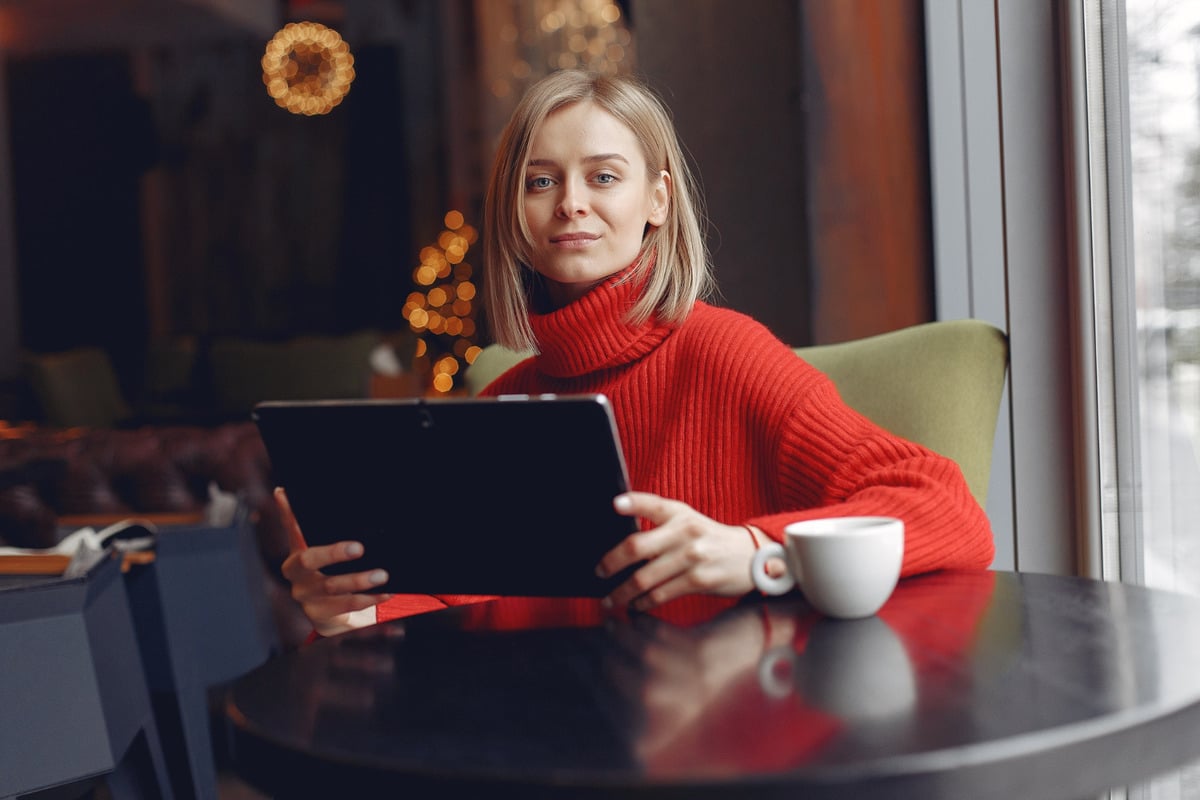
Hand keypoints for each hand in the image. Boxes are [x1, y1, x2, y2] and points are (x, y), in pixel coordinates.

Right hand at [276, 487, 392, 636]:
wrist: (327, 613)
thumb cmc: (326, 570)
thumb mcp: (318, 546)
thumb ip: (304, 524)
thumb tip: (282, 491)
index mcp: (295, 551)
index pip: (293, 529)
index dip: (293, 515)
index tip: (307, 507)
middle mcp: (296, 574)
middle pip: (309, 560)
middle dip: (334, 552)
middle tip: (359, 548)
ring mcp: (305, 596)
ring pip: (331, 587)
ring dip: (359, 580)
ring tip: (382, 575)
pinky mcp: (319, 614)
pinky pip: (346, 606)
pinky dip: (369, 599)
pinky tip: (386, 593)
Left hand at [596, 492, 769, 611]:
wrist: (751, 556)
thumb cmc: (710, 539)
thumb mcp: (688, 520)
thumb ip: (660, 523)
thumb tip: (622, 544)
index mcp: (680, 514)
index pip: (653, 504)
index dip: (633, 503)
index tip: (614, 505)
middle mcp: (685, 532)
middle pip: (637, 546)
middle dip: (611, 562)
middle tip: (599, 572)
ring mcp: (693, 557)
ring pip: (645, 577)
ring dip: (622, 592)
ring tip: (610, 599)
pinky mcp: (699, 580)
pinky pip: (661, 594)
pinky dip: (643, 603)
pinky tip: (635, 605)